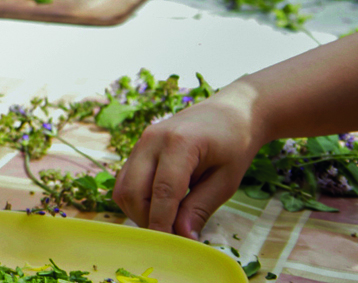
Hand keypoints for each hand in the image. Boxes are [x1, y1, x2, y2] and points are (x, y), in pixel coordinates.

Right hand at [114, 83, 262, 238]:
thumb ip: (201, 207)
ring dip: (138, 211)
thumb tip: (182, 237)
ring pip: (123, 187)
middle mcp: (151, 139)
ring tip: (165, 222)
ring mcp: (141, 141)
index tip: (169, 247)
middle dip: (146, 219)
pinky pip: (126, 179)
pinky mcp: (138, 147)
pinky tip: (159, 206)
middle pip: (132, 190)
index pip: (162, 191)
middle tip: (170, 237)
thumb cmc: (234, 144)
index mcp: (179, 143)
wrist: (230, 111)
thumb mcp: (226, 180)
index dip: (162, 222)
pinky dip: (137, 199)